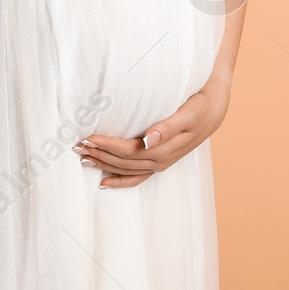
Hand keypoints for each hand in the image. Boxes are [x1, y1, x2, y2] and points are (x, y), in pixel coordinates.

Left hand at [72, 78, 230, 187]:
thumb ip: (167, 126)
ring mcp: (159, 164)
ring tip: (82, 157)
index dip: (106, 145)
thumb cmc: (199, 107)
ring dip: (103, 165)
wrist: (213, 111)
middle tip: (76, 145)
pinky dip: (120, 181)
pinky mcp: (158, 163)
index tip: (88, 137)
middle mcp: (159, 161)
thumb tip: (148, 139)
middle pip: (122, 161)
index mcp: (164, 149)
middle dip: (99, 154)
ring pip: (125, 170)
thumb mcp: (187, 113)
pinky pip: (136, 177)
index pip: (127, 150)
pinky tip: (104, 182)